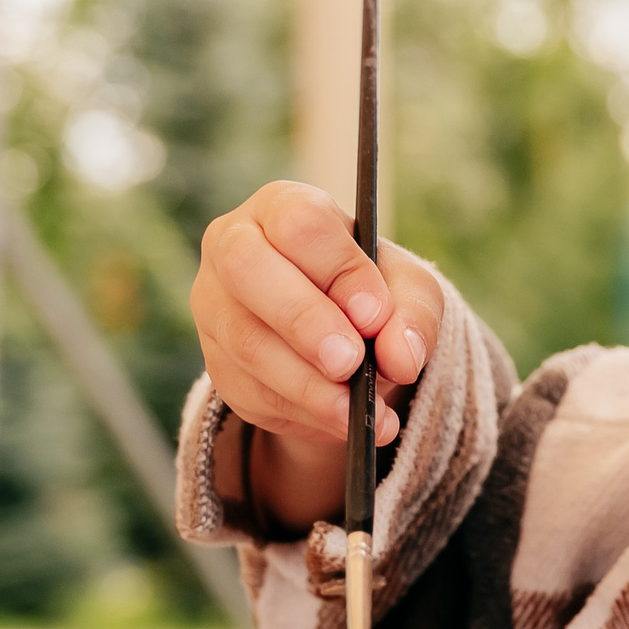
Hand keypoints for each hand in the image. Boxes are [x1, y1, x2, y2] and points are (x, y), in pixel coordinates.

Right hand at [191, 182, 442, 527]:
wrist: (343, 338)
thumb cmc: (372, 293)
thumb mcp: (409, 291)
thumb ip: (413, 314)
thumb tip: (400, 358)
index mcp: (282, 207)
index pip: (299, 223)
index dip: (338, 269)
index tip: (375, 314)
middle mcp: (233, 246)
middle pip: (247, 269)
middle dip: (304, 322)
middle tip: (352, 364)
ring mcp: (215, 306)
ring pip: (246, 343)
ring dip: (307, 385)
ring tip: (359, 412)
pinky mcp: (216, 362)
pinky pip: (249, 391)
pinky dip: (301, 413)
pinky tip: (340, 421)